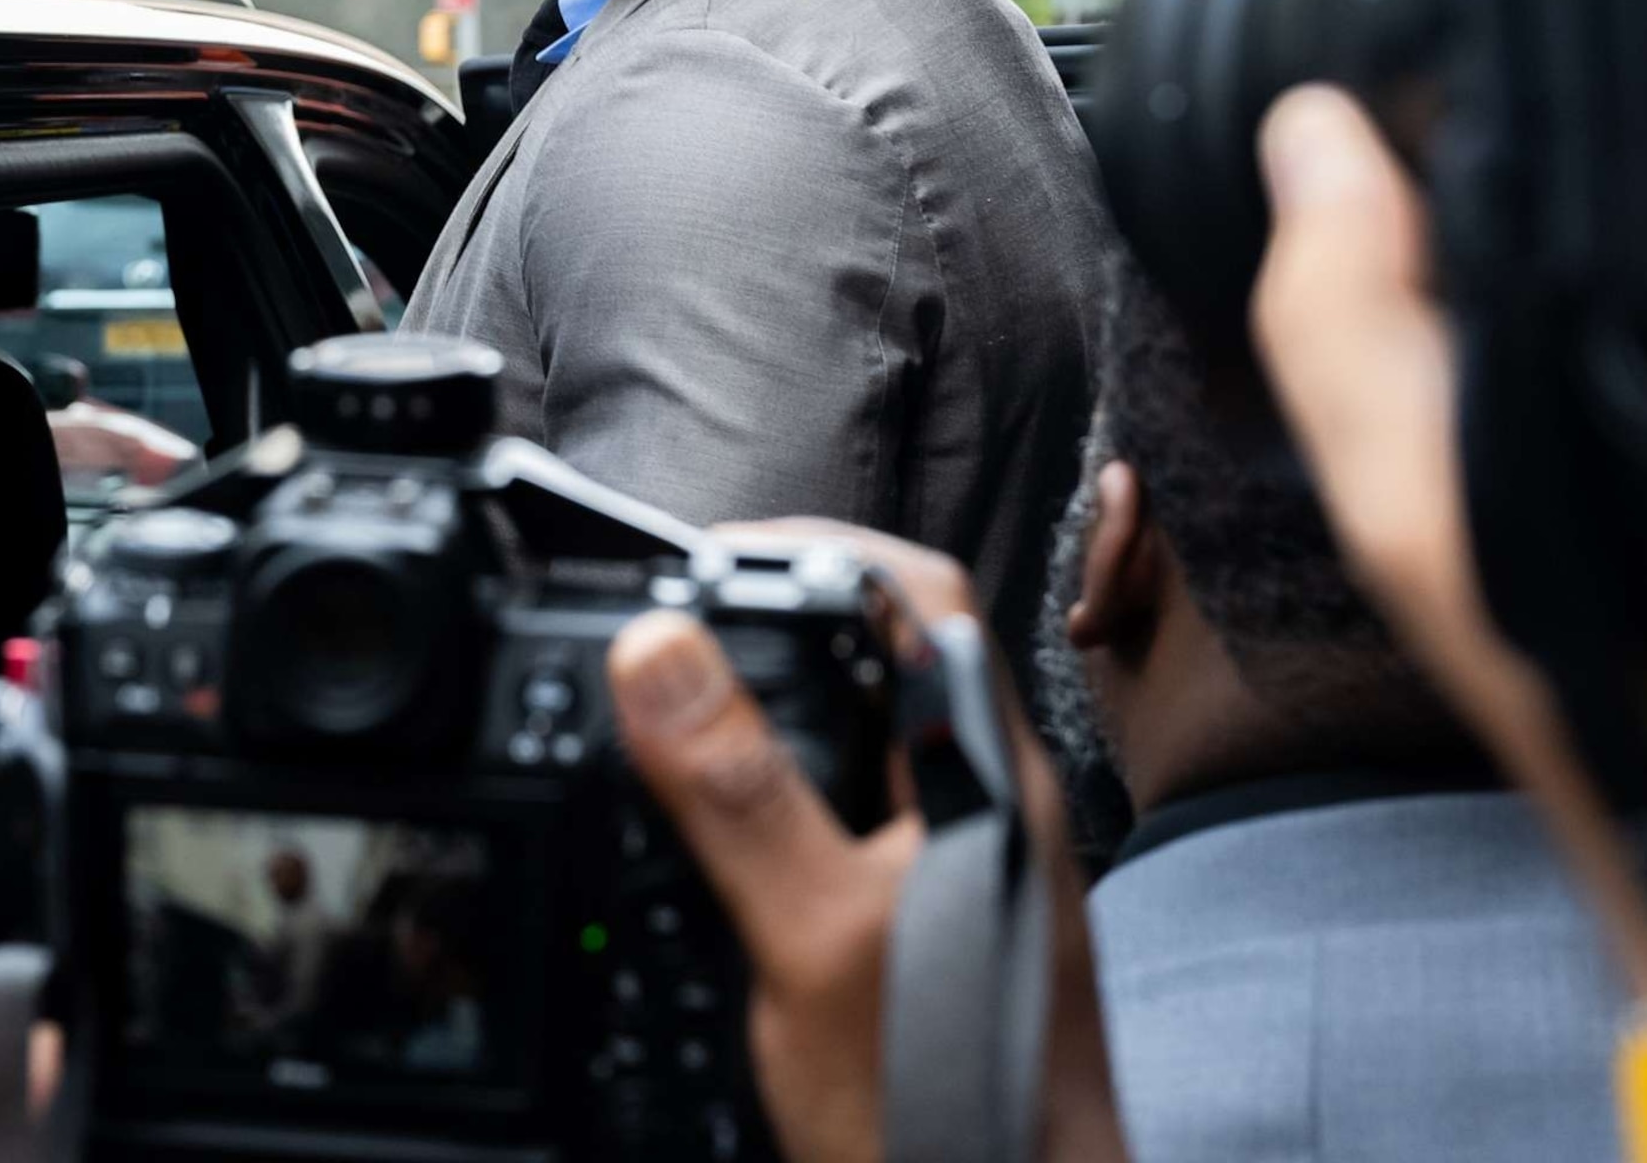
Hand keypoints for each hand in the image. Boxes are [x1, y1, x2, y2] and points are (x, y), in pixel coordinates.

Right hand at [606, 520, 1126, 1162]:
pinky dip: (768, 809)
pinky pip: (840, 831)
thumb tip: (660, 650)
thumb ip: (742, 791)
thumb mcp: (816, 933)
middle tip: (664, 625)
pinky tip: (708, 848)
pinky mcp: (925, 937)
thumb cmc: (956, 1099)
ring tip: (665, 715)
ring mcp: (960, 873)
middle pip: (882, 660)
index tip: (702, 554)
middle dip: (772, 622)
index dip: (812, 547)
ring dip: (767, 714)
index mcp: (984, 770)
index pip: (915, 594)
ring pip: (858, 745)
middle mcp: (986, 805)